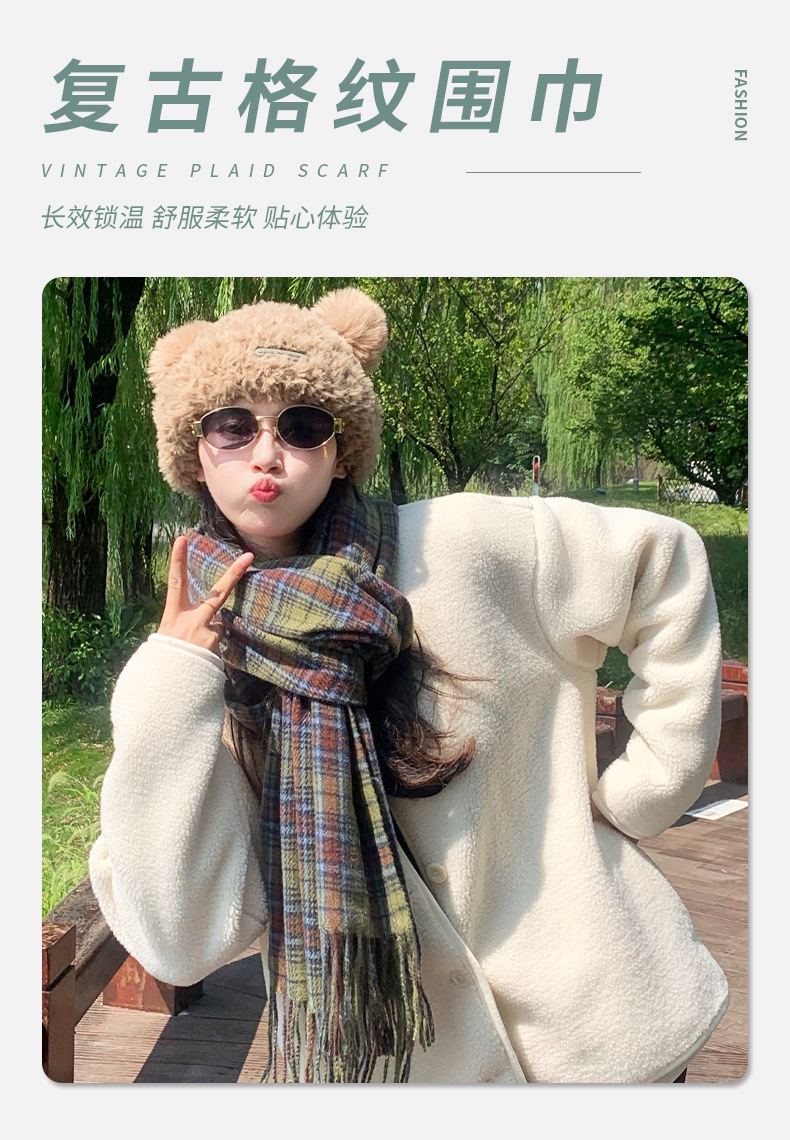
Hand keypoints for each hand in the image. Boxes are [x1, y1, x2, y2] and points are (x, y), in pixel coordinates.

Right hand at [157, 536, 253, 655]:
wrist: (164, 688)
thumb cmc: (163, 661)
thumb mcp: (166, 638)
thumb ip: (185, 624)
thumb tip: (212, 622)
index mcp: (172, 616)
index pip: (175, 583)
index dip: (177, 560)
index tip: (182, 539)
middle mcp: (190, 621)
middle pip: (217, 594)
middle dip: (233, 574)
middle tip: (248, 556)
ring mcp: (204, 633)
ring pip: (218, 626)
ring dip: (211, 636)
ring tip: (195, 653)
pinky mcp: (214, 647)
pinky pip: (218, 642)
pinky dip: (213, 649)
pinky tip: (201, 661)